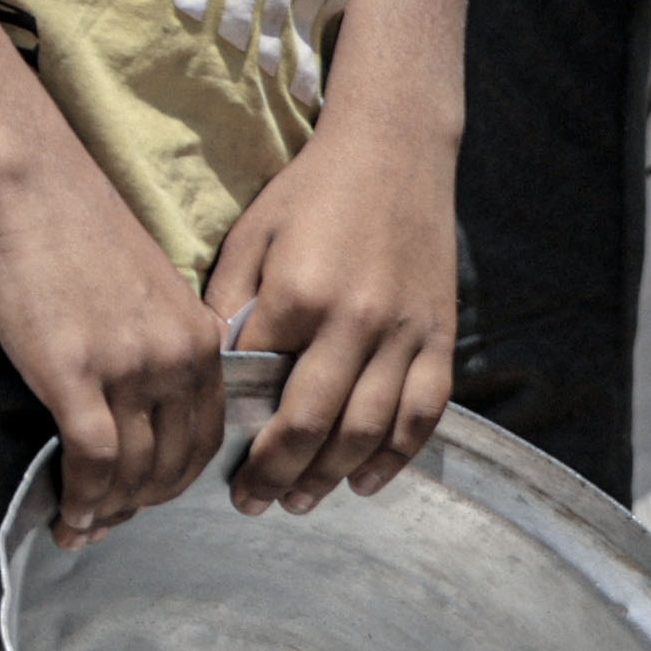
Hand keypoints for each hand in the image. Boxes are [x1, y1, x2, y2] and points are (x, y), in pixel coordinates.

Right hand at [0, 165, 226, 544]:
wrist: (32, 188)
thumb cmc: (77, 232)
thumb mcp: (149, 293)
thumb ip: (160, 348)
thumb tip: (142, 408)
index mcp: (201, 340)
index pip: (204, 437)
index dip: (175, 480)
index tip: (145, 498)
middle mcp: (178, 360)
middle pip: (173, 464)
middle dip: (143, 504)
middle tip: (111, 522)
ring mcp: (129, 370)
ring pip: (134, 471)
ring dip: (109, 510)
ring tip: (82, 526)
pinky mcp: (76, 376)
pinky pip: (92, 461)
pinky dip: (81, 497)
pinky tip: (66, 512)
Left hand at [205, 111, 458, 516]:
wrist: (394, 148)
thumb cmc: (310, 191)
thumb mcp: (251, 236)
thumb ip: (228, 304)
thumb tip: (210, 372)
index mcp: (296, 295)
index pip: (258, 387)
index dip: (235, 432)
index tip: (216, 462)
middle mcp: (354, 320)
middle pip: (312, 425)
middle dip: (277, 474)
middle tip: (252, 503)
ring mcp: (404, 331)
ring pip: (368, 430)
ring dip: (331, 477)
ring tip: (300, 500)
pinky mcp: (440, 335)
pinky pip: (423, 413)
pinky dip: (397, 456)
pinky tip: (365, 481)